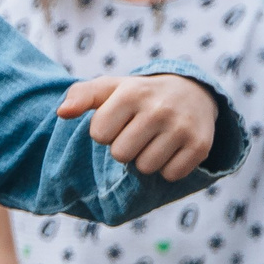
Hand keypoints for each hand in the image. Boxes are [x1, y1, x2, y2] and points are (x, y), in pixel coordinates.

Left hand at [58, 73, 216, 180]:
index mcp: (131, 93)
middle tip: (136, 133)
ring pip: (145, 167)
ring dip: (145, 159)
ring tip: (153, 140)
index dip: (105, 133)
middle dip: (124, 148)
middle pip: (121, 154)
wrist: (192, 92)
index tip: (118, 122)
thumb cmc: (138, 96)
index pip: (99, 134)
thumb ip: (81, 96)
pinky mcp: (200, 144)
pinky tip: (171, 149)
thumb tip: (62, 112)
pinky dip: (167, 168)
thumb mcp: (110, 88)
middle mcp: (159, 109)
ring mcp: (182, 127)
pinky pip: (170, 175)